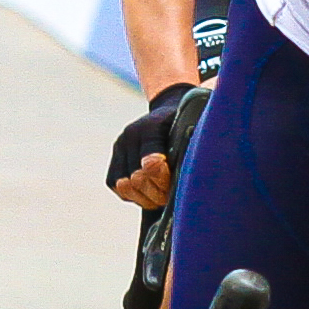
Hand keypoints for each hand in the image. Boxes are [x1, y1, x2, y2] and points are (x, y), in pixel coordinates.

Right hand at [107, 81, 192, 207]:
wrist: (168, 111)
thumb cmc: (187, 125)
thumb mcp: (192, 130)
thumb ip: (190, 150)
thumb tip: (195, 178)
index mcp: (150, 127)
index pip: (151, 166)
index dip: (163, 183)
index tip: (175, 189)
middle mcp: (129, 136)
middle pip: (136, 180)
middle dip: (155, 194)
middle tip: (170, 197)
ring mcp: (119, 148)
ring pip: (124, 187)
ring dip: (144, 197)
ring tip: (160, 196)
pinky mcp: (113, 161)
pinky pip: (118, 188)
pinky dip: (134, 195)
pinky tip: (149, 192)